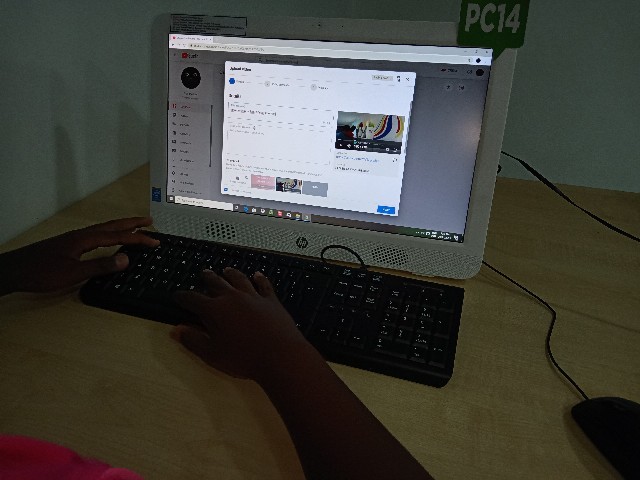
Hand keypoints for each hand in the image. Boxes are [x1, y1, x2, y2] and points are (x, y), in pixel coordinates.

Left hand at [0, 217, 158, 295]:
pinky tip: (109, 241)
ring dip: (121, 228)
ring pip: (104, 230)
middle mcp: (81, 235)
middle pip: (112, 227)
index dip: (138, 238)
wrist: (14, 271)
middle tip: (150, 222)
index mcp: (85, 239)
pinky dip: (110, 235)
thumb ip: (100, 266)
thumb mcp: (73, 273)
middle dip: (132, 224)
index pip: (118, 237)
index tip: (155, 241)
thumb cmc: (40, 272)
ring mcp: (74, 239)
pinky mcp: (69, 245)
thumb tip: (126, 259)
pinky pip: (97, 236)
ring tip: (135, 228)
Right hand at [171, 268, 309, 379]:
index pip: (193, 299)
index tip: (178, 295)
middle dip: (207, 278)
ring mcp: (253, 296)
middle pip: (217, 283)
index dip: (183, 297)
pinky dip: (260, 278)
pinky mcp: (271, 301)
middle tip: (203, 273)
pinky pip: (264, 285)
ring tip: (226, 270)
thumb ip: (193, 340)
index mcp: (214, 310)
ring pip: (239, 280)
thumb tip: (176, 330)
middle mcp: (232, 297)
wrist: (279, 355)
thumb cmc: (243, 357)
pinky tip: (258, 274)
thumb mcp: (212, 354)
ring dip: (231, 274)